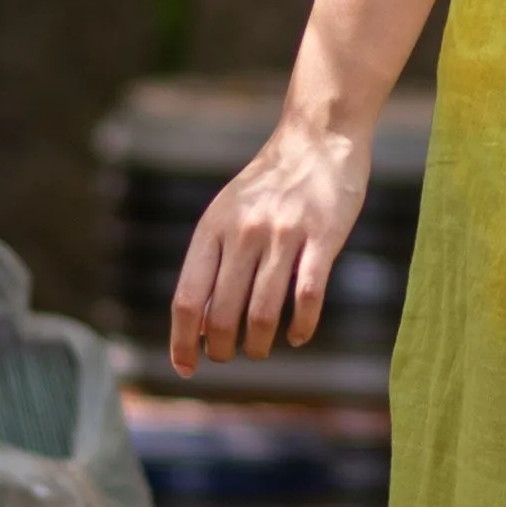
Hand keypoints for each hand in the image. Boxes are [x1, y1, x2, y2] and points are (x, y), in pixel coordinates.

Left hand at [169, 111, 370, 372]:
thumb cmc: (269, 186)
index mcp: (213, 229)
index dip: (182, 341)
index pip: (187, 299)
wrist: (318, 139)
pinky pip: (308, 296)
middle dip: (221, 349)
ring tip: (259, 350)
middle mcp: (243, 233)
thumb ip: (212, 260)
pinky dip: (302, 326)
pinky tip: (298, 336)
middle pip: (221, 313)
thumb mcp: (227, 213)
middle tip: (228, 356)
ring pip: (262, 311)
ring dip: (258, 344)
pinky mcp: (323, 237)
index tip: (185, 368)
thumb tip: (198, 323)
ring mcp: (284, 234)